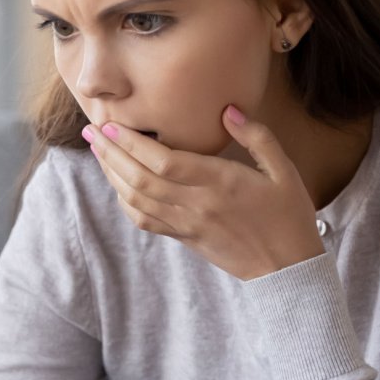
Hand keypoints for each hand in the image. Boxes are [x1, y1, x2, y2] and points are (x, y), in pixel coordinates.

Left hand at [83, 104, 325, 280]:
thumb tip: (228, 109)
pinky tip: (117, 184)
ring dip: (112, 175)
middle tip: (91, 131)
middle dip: (111, 154)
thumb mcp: (283, 171)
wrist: (288, 270)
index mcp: (220, 183)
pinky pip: (145, 220)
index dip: (132, 143)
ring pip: (137, 200)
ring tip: (98, 151)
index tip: (112, 124)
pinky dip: (125, 201)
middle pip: (141, 178)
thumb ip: (256, 136)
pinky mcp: (184, 238)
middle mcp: (198, 205)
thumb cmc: (289, 216)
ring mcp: (187, 224)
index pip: (164, 161)